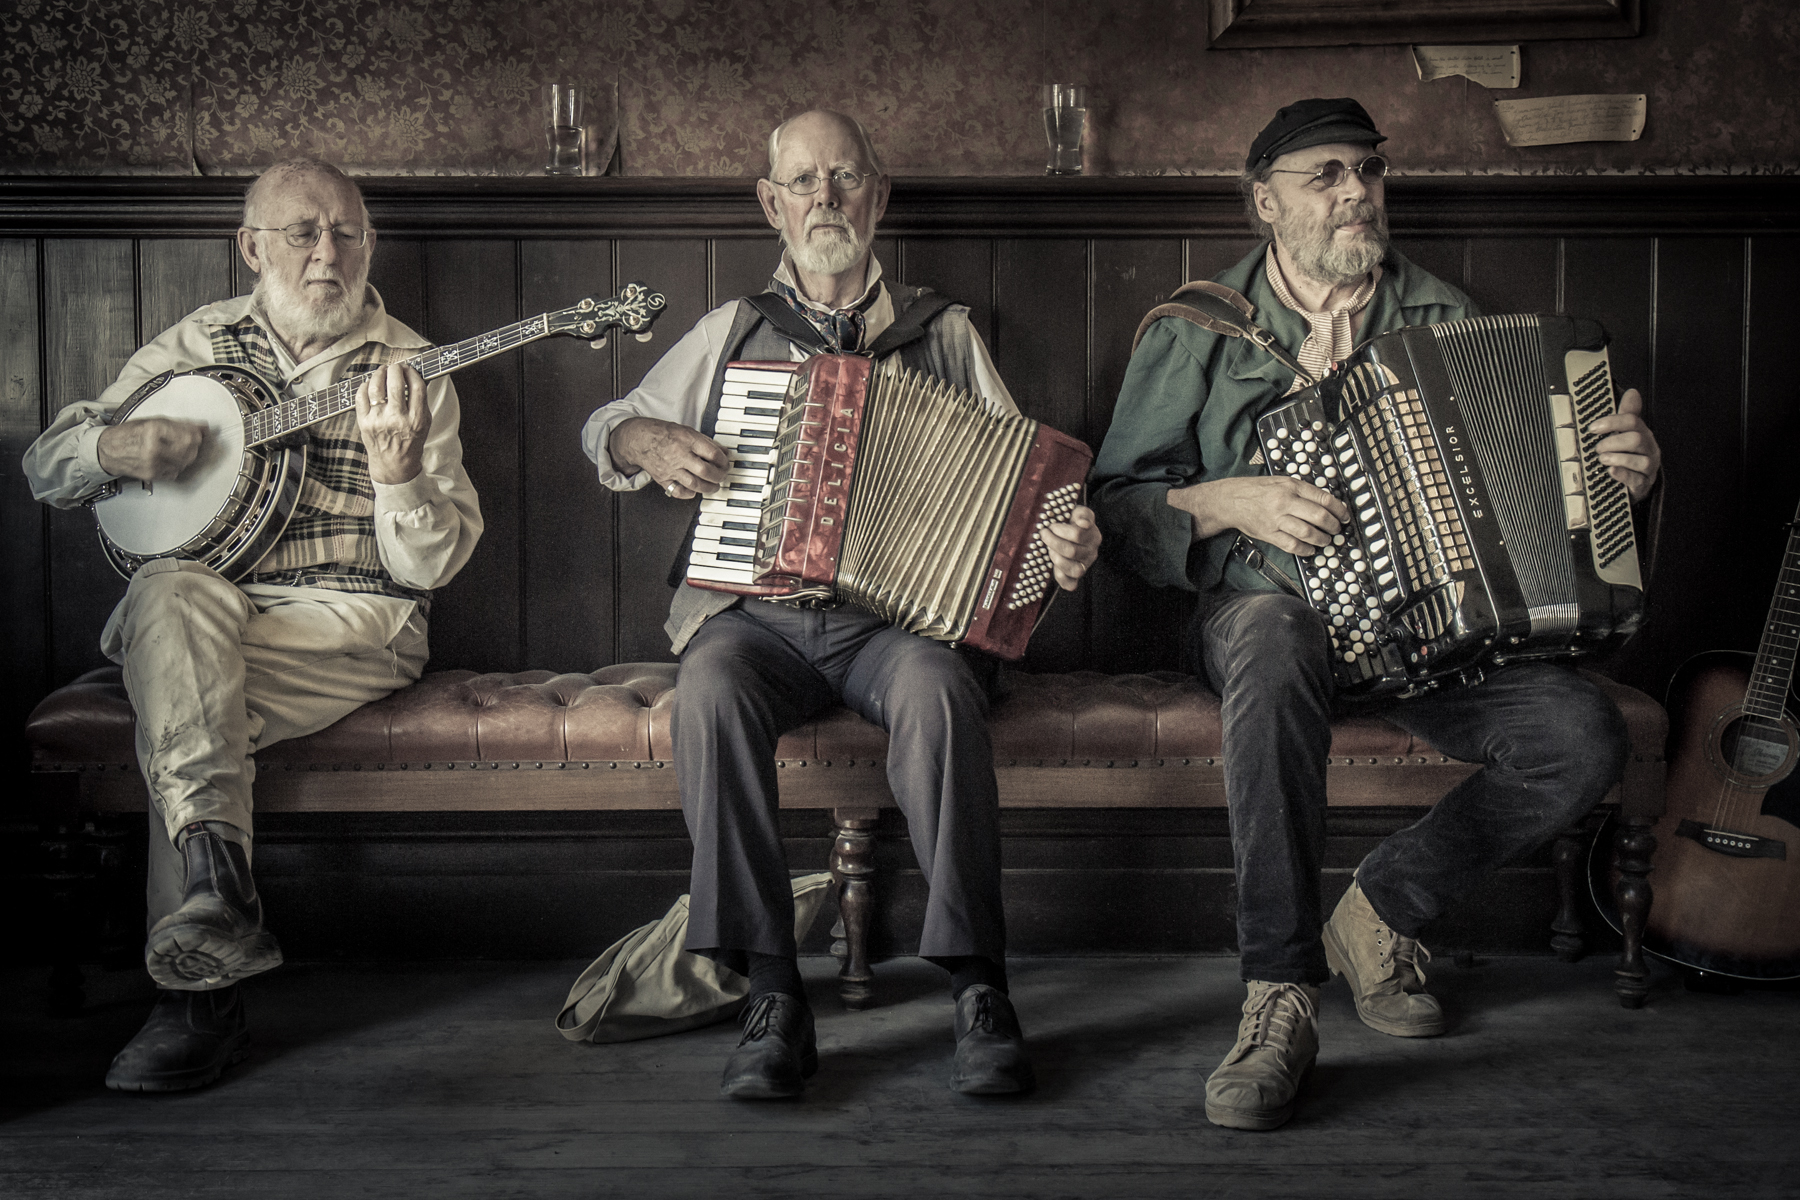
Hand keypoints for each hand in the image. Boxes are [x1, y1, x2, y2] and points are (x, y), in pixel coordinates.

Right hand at [96, 416, 204, 481]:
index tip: (198, 432)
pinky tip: (167, 458)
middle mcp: (154, 448)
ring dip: (185, 455)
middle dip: (193, 445)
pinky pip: (176, 471)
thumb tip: (202, 427)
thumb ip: (180, 424)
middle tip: (187, 440)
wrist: (109, 450)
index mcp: (153, 430)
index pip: (189, 436)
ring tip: (174, 448)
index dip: (197, 434)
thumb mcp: (153, 421)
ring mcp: (153, 464)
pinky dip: (176, 465)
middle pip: (190, 450)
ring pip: (185, 462)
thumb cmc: (128, 434)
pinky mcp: (153, 475)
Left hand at [355, 362, 431, 484]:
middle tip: (396, 367)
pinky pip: (361, 396)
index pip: (416, 386)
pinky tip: (371, 384)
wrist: (394, 465)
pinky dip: (366, 385)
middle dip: (396, 369)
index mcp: (416, 419)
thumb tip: (415, 376)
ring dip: (379, 373)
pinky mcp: (364, 422)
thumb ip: (421, 402)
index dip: (413, 372)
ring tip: (383, 371)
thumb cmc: (411, 442)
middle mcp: (397, 419)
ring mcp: (378, 420)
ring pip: (376, 386)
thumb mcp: (424, 423)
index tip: (410, 369)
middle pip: (395, 382)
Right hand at [609, 416, 729, 498]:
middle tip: (722, 476)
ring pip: (694, 484)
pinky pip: (678, 492)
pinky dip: (689, 494)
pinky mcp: (663, 479)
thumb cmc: (664, 434)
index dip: (723, 461)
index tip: (725, 463)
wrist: (640, 439)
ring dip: (708, 488)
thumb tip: (724, 452)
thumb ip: (706, 442)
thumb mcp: (687, 431)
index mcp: (687, 440)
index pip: (712, 453)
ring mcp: (670, 469)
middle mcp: (679, 455)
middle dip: (718, 476)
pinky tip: (695, 490)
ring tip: (713, 486)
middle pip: (705, 471)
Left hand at [1042, 504, 1101, 591]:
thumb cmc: (1071, 521)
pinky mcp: (1075, 577)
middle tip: (1044, 534)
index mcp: (1093, 535)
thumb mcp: (1077, 512)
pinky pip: (1070, 584)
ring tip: (1049, 549)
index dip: (1060, 530)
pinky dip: (1060, 578)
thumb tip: (1083, 523)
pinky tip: (1053, 567)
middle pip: (1072, 551)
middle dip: (1053, 542)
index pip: (1077, 534)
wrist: (1069, 531)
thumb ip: (1082, 514)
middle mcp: (1092, 552)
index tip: (1051, 525)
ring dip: (1056, 558)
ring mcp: (1085, 566)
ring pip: (1074, 569)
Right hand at [1168, 475, 1347, 555]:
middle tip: (1337, 530)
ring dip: (1322, 539)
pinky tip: (1310, 550)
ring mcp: (1277, 519)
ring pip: (1308, 532)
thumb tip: (1326, 503)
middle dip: (1333, 526)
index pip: (1323, 498)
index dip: (1339, 509)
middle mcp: (1285, 502)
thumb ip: (1302, 490)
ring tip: (1326, 541)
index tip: (1345, 516)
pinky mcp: (1269, 533)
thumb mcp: (1281, 481)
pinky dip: (1305, 550)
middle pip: (1319, 516)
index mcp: (1291, 486)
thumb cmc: (1257, 490)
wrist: (1231, 500)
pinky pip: (1292, 545)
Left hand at [1588, 387, 1659, 502]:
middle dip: (1612, 442)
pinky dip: (1622, 474)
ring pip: (1638, 460)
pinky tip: (1611, 470)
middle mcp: (1649, 449)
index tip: (1593, 428)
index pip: (1632, 421)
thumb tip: (1632, 392)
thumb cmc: (1631, 455)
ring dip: (1616, 457)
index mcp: (1643, 433)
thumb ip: (1628, 414)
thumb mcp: (1628, 433)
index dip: (1612, 422)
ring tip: (1602, 458)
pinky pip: (1636, 479)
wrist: (1638, 481)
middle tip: (1598, 447)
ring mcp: (1648, 467)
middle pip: (1636, 439)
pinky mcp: (1643, 484)